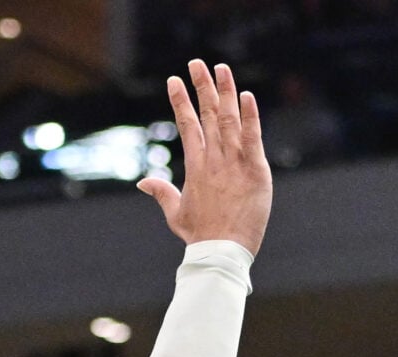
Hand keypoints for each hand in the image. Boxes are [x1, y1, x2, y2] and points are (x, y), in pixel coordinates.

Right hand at [138, 60, 271, 254]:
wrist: (222, 252)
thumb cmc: (200, 236)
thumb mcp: (176, 214)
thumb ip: (161, 193)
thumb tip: (142, 182)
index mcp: (195, 166)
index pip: (187, 125)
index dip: (181, 101)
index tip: (174, 81)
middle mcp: (213, 159)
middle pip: (206, 114)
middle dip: (201, 86)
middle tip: (196, 62)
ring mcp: (234, 162)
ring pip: (229, 118)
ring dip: (225, 91)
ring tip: (220, 68)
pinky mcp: (255, 169)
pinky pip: (253, 136)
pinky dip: (250, 115)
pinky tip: (246, 95)